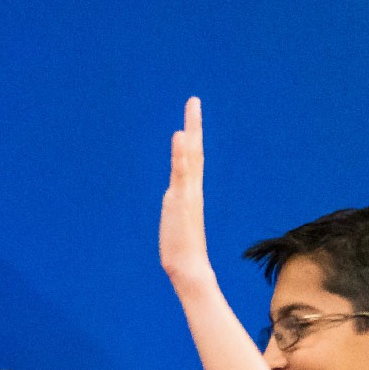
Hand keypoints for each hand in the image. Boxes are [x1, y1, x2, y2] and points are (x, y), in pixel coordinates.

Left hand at [160, 97, 217, 287]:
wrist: (188, 268)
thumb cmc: (182, 251)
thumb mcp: (176, 221)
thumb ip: (176, 205)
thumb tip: (174, 196)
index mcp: (189, 192)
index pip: (192, 159)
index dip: (191, 137)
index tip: (190, 117)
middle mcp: (190, 188)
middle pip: (194, 150)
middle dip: (194, 124)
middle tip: (194, 101)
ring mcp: (187, 193)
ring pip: (190, 157)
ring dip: (191, 131)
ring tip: (192, 108)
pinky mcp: (182, 200)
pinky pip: (182, 172)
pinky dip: (181, 153)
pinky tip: (180, 136)